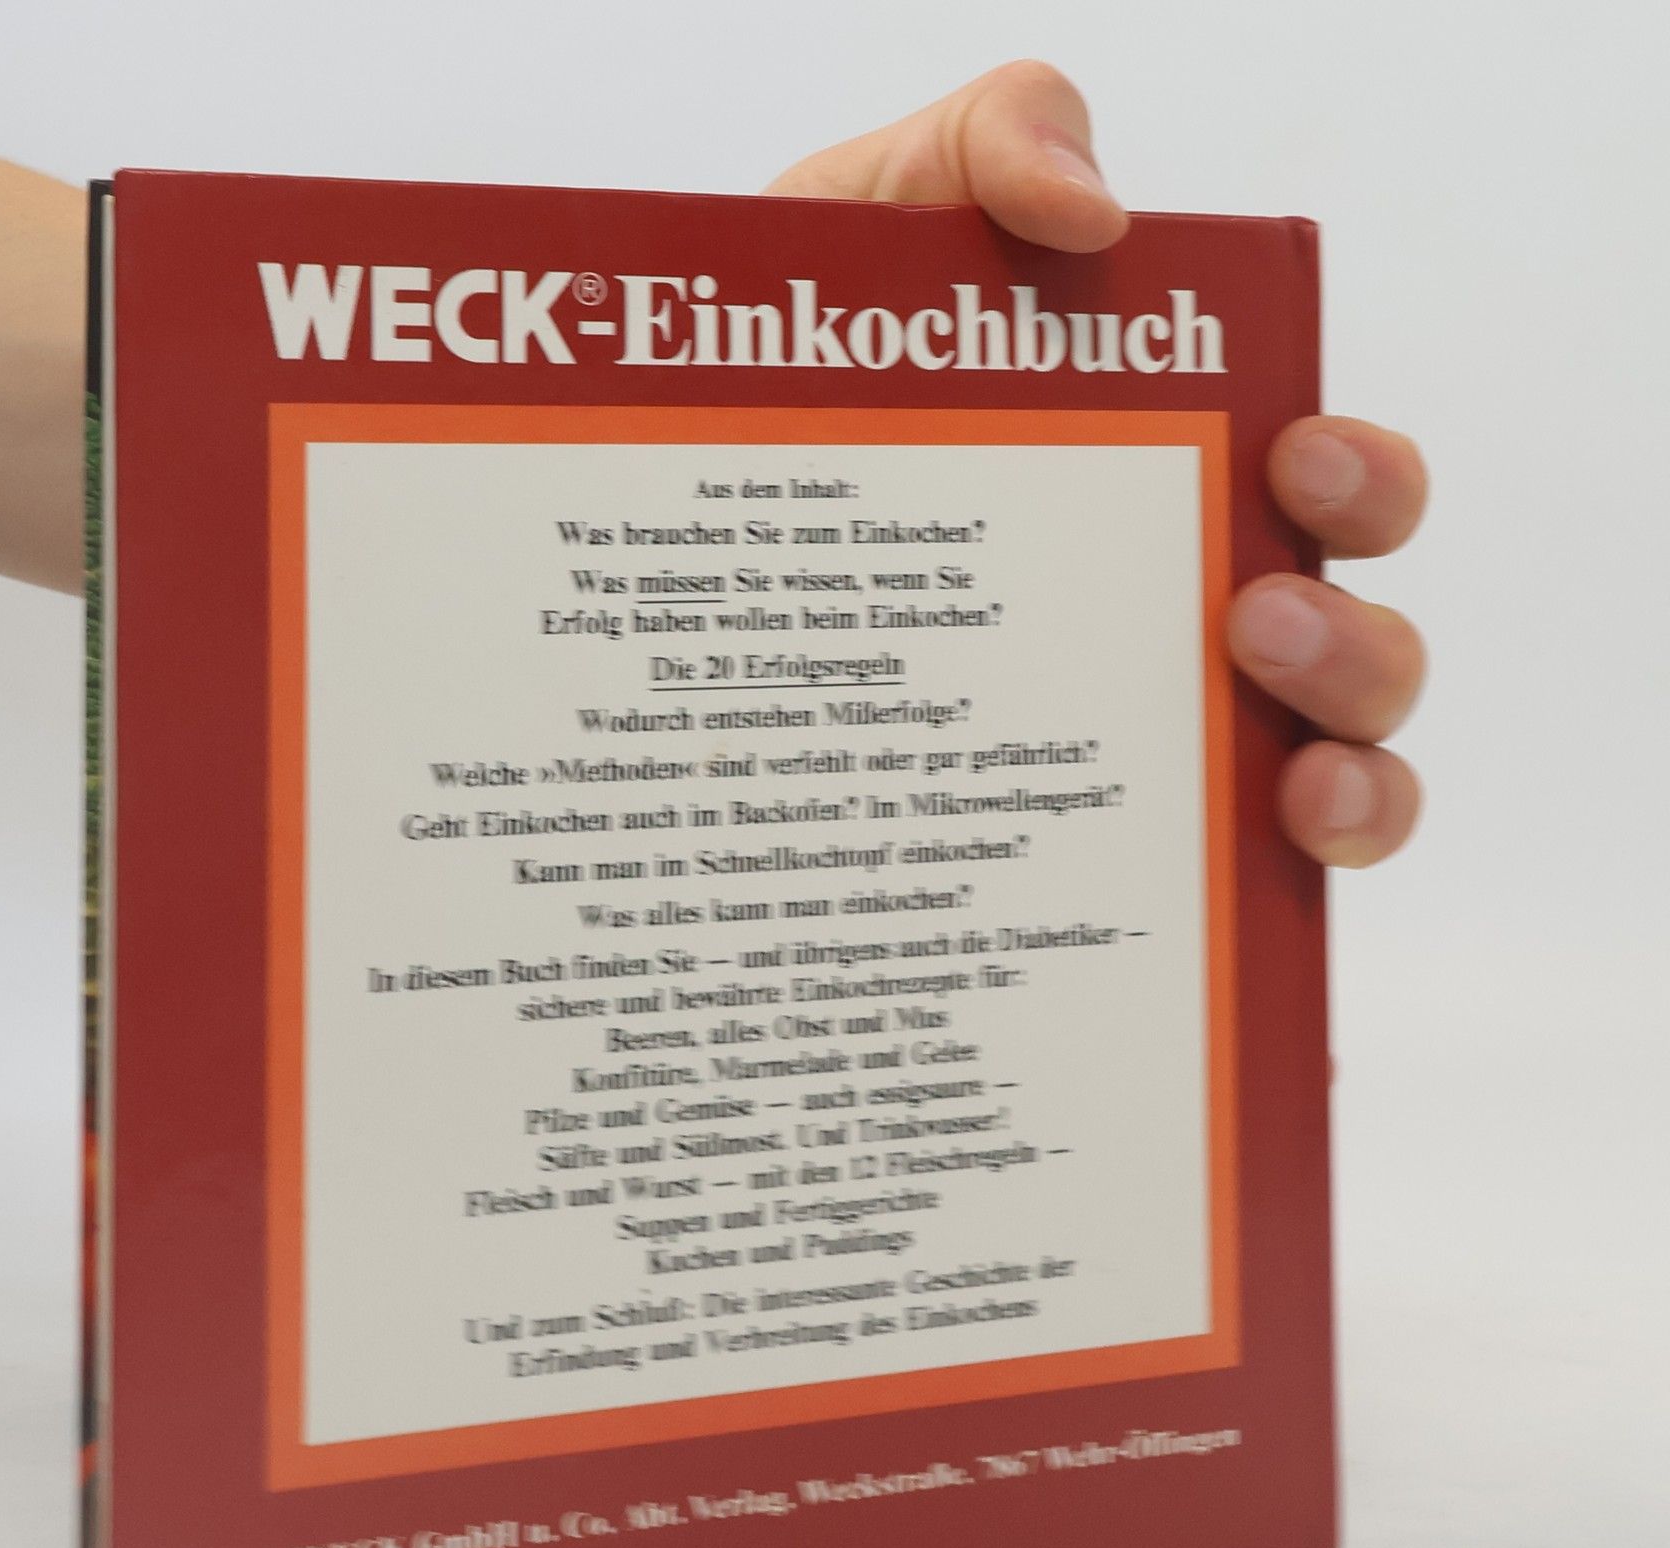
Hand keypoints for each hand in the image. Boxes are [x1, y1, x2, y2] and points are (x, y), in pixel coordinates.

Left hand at [767, 62, 1425, 869]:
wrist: (638, 513)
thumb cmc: (772, 380)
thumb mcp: (857, 225)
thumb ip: (980, 148)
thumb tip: (1095, 204)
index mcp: (1163, 488)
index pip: (1328, 494)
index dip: (1361, 487)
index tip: (1295, 462)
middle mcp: (1173, 627)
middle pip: (1359, 659)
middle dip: (1356, 647)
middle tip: (1252, 622)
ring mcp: (1128, 755)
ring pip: (1323, 796)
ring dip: (1349, 789)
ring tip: (1277, 779)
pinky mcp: (1063, 865)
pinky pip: (1198, 921)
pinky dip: (1242, 937)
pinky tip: (1193, 948)